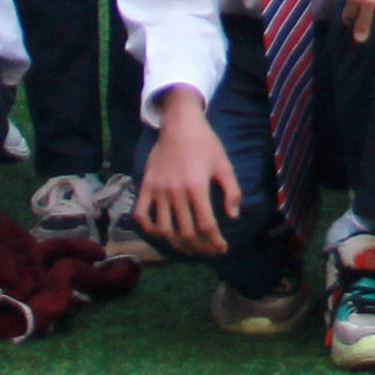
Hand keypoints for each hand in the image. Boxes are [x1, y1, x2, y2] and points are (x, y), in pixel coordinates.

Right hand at [137, 90, 239, 255]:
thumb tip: (233, 216)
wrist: (179, 123)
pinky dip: (149, 229)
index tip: (222, 248)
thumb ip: (232, 191)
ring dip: (176, 244)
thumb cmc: (205, 143)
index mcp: (197, 187)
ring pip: (164, 229)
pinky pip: (142, 214)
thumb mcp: (224, 164)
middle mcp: (175, 192)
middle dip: (199, 247)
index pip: (206, 225)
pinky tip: (160, 233)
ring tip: (188, 248)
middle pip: (185, 232)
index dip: (215, 242)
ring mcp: (158, 190)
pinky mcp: (146, 185)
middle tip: (207, 251)